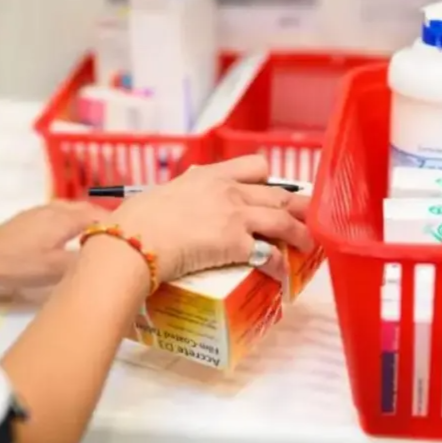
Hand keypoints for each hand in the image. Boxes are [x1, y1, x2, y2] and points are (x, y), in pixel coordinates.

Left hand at [0, 201, 108, 287]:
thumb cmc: (20, 264)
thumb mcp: (56, 269)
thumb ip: (84, 262)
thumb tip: (108, 259)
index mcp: (66, 218)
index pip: (101, 215)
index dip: (117, 224)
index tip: (131, 237)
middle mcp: (56, 208)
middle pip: (88, 208)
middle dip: (104, 220)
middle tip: (118, 238)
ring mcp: (41, 211)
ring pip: (73, 210)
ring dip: (88, 219)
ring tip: (98, 237)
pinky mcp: (30, 218)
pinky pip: (61, 214)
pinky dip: (73, 221)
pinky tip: (71, 236)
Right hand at [96, 155, 313, 282]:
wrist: (133, 244)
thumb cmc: (135, 221)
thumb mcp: (159, 195)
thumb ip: (175, 195)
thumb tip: (166, 201)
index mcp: (209, 175)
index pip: (254, 166)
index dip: (269, 180)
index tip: (272, 190)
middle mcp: (228, 191)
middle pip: (278, 194)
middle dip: (298, 206)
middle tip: (307, 217)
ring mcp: (235, 217)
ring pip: (283, 221)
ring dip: (300, 235)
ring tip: (308, 246)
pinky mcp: (237, 245)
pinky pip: (269, 256)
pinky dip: (279, 267)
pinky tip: (282, 277)